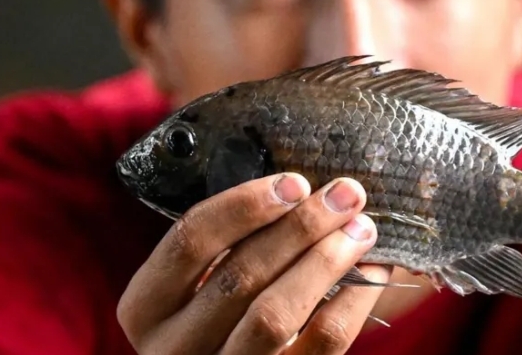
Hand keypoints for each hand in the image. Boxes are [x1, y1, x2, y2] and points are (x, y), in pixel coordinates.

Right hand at [117, 173, 387, 354]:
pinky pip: (320, 344)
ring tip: (362, 228)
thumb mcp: (204, 280)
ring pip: (275, 314)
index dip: (243, 206)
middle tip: (346, 194)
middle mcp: (172, 347)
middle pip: (238, 275)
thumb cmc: (224, 312)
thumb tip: (304, 187)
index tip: (294, 182)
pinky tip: (374, 272)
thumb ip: (234, 241)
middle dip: (300, 227)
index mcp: (147, 306)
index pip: (188, 241)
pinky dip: (353, 302)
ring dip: (325, 261)